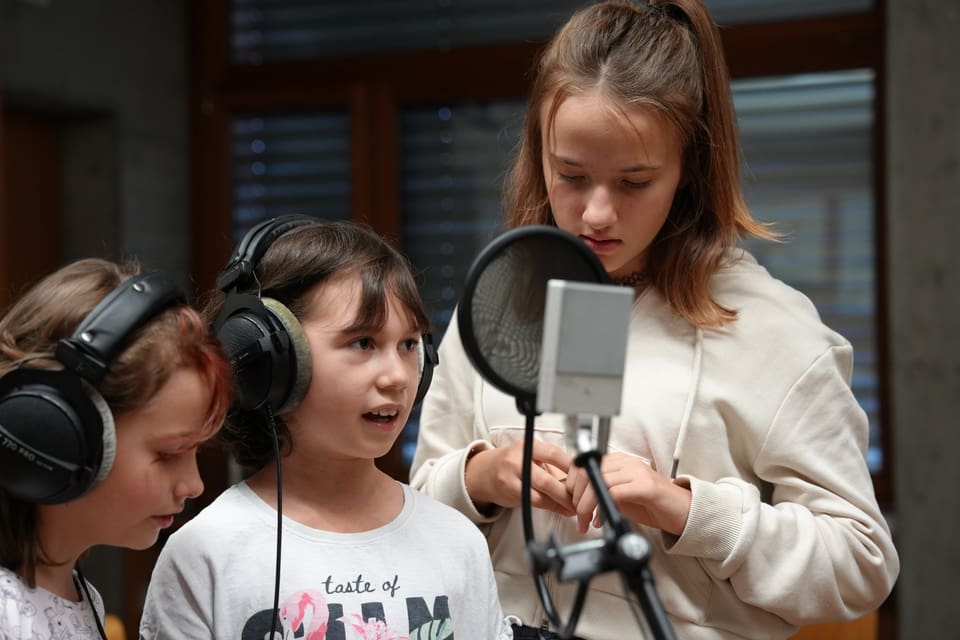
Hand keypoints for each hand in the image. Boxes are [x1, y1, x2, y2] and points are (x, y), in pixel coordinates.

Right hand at [465, 439, 574, 516]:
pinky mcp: (509, 493)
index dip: (571, 465)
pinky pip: (534, 502)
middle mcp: (517, 460)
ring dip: (561, 503)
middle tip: (581, 498)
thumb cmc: (511, 463)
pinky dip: (551, 507)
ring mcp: (511, 478)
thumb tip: (578, 476)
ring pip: (541, 494)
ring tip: (574, 507)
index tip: (585, 475)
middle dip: (567, 492)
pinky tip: (561, 509)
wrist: (482, 473)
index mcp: (527, 446)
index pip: (553, 453)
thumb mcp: (529, 455)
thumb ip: (551, 464)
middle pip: (547, 479)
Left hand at [565, 452, 690, 535]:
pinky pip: (615, 492)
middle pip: (587, 472)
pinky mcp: (646, 486)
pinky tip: (602, 520)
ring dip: (587, 506)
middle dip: (577, 498)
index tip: (571, 504)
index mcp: (617, 461)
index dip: (571, 485)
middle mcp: (626, 462)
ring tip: (587, 522)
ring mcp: (637, 472)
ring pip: (598, 482)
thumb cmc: (650, 505)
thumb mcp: (618, 497)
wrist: (682, 512)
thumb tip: (574, 499)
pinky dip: (603, 508)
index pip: (583, 464)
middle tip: (579, 517)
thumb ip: (599, 492)